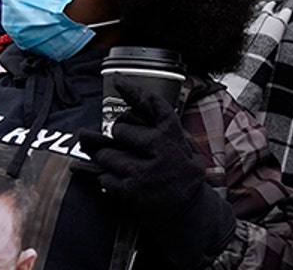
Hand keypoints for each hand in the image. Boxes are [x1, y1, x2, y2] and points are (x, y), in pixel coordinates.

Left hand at [78, 84, 235, 262]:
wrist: (188, 212)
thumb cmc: (183, 176)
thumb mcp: (183, 148)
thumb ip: (160, 132)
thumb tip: (127, 116)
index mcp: (173, 136)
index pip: (153, 106)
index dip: (133, 91)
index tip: (118, 81)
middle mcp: (159, 150)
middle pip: (121, 130)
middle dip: (116, 136)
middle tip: (121, 142)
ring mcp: (144, 171)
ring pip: (107, 156)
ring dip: (106, 159)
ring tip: (118, 164)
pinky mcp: (132, 191)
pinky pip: (105, 178)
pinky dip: (107, 180)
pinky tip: (120, 182)